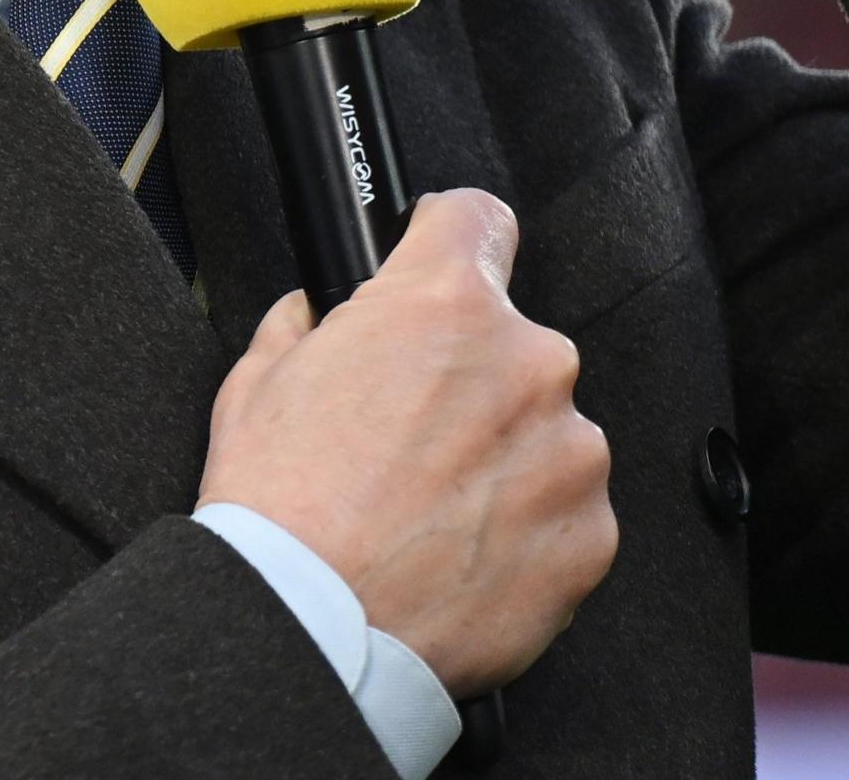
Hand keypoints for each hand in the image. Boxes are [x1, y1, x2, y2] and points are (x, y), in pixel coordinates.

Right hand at [197, 191, 616, 694]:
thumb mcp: (255, 384)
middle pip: (510, 341)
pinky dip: (526, 527)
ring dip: (502, 457)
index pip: (478, 218)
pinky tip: (461, 553)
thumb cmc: (283, 509)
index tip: (440, 264)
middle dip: (466, 377)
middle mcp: (525, 363)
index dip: (450, 239)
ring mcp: (570, 451)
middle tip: (404, 436)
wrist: (315, 629)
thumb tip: (313, 316)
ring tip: (430, 510)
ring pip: (544, 430)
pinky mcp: (592, 534)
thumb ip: (301, 327)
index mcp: (443, 305)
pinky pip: (567, 511)